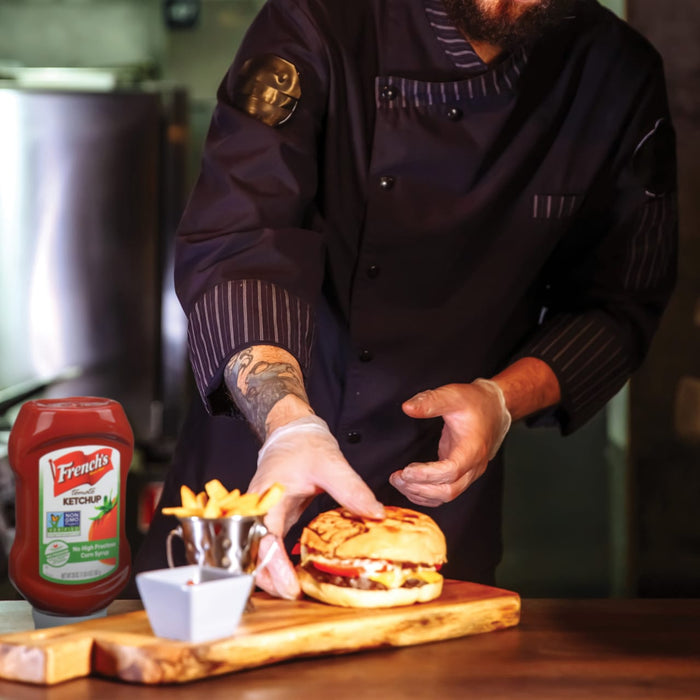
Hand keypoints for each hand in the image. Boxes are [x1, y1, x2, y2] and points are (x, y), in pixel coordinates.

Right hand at [248, 415, 384, 598]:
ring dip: (270, 574)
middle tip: (294, 596)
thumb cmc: (306, 446)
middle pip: (251, 551)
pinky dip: (276, 564)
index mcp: (269, 495)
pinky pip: (268, 547)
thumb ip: (351, 488)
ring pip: (256, 552)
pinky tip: (292, 578)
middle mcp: (259, 508)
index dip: (274, 564)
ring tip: (294, 592)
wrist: (293, 432)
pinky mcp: (273, 521)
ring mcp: (263, 516)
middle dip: (268, 578)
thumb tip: (376, 514)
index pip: (264, 536)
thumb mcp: (331, 463)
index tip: (290, 585)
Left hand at [389, 379, 510, 507]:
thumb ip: (430, 402)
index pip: (451, 471)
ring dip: (420, 493)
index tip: (406, 470)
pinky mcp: (461, 473)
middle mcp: (473, 465)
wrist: (494, 409)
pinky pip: (445, 493)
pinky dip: (426, 495)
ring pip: (446, 495)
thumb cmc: (474, 402)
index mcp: (472, 448)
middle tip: (397, 477)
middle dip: (419, 487)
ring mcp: (469, 472)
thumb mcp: (452, 396)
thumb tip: (407, 408)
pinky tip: (409, 487)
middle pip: (449, 490)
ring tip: (398, 481)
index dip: (427, 474)